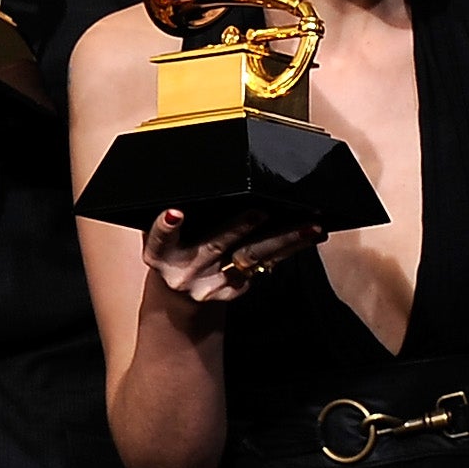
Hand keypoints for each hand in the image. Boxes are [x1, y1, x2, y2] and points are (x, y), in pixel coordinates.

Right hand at [141, 207, 318, 309]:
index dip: (165, 227)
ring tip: (308, 227)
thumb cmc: (177, 249)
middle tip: (261, 212)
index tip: (175, 214)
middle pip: (215, 246)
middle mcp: (183, 270)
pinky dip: (288, 250)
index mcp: (160, 252)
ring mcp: (209, 284)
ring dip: (282, 241)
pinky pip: (263, 269)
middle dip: (239, 228)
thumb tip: (197, 172)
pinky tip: (309, 236)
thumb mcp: (165, 235)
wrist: (180, 295)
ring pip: (250, 258)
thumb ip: (173, 214)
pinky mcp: (231, 291)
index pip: (159, 238)